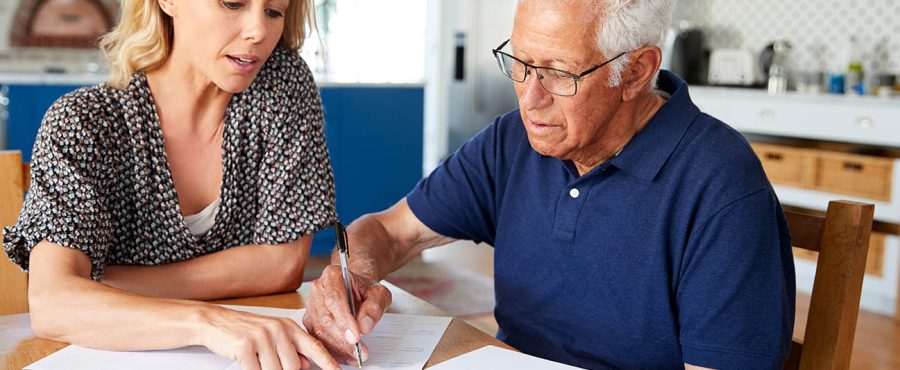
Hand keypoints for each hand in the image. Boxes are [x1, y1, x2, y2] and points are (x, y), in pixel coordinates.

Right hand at [199, 306, 339, 369]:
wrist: (214, 322)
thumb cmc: (244, 329)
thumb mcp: (273, 334)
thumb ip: (292, 349)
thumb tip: (307, 365)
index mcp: (288, 326)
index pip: (314, 347)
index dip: (328, 362)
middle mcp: (278, 330)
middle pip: (294, 367)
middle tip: (269, 362)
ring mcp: (263, 337)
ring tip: (257, 359)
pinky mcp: (246, 346)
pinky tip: (248, 361)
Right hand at [303, 265, 391, 364]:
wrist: (357, 288)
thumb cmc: (365, 288)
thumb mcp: (379, 293)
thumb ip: (374, 307)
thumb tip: (364, 326)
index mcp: (333, 275)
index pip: (335, 299)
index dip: (344, 320)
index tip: (356, 336)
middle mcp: (319, 289)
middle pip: (326, 317)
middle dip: (343, 338)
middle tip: (359, 350)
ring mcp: (312, 304)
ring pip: (320, 330)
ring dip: (338, 347)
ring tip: (355, 355)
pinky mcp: (310, 319)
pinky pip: (317, 337)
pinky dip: (332, 350)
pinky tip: (345, 355)